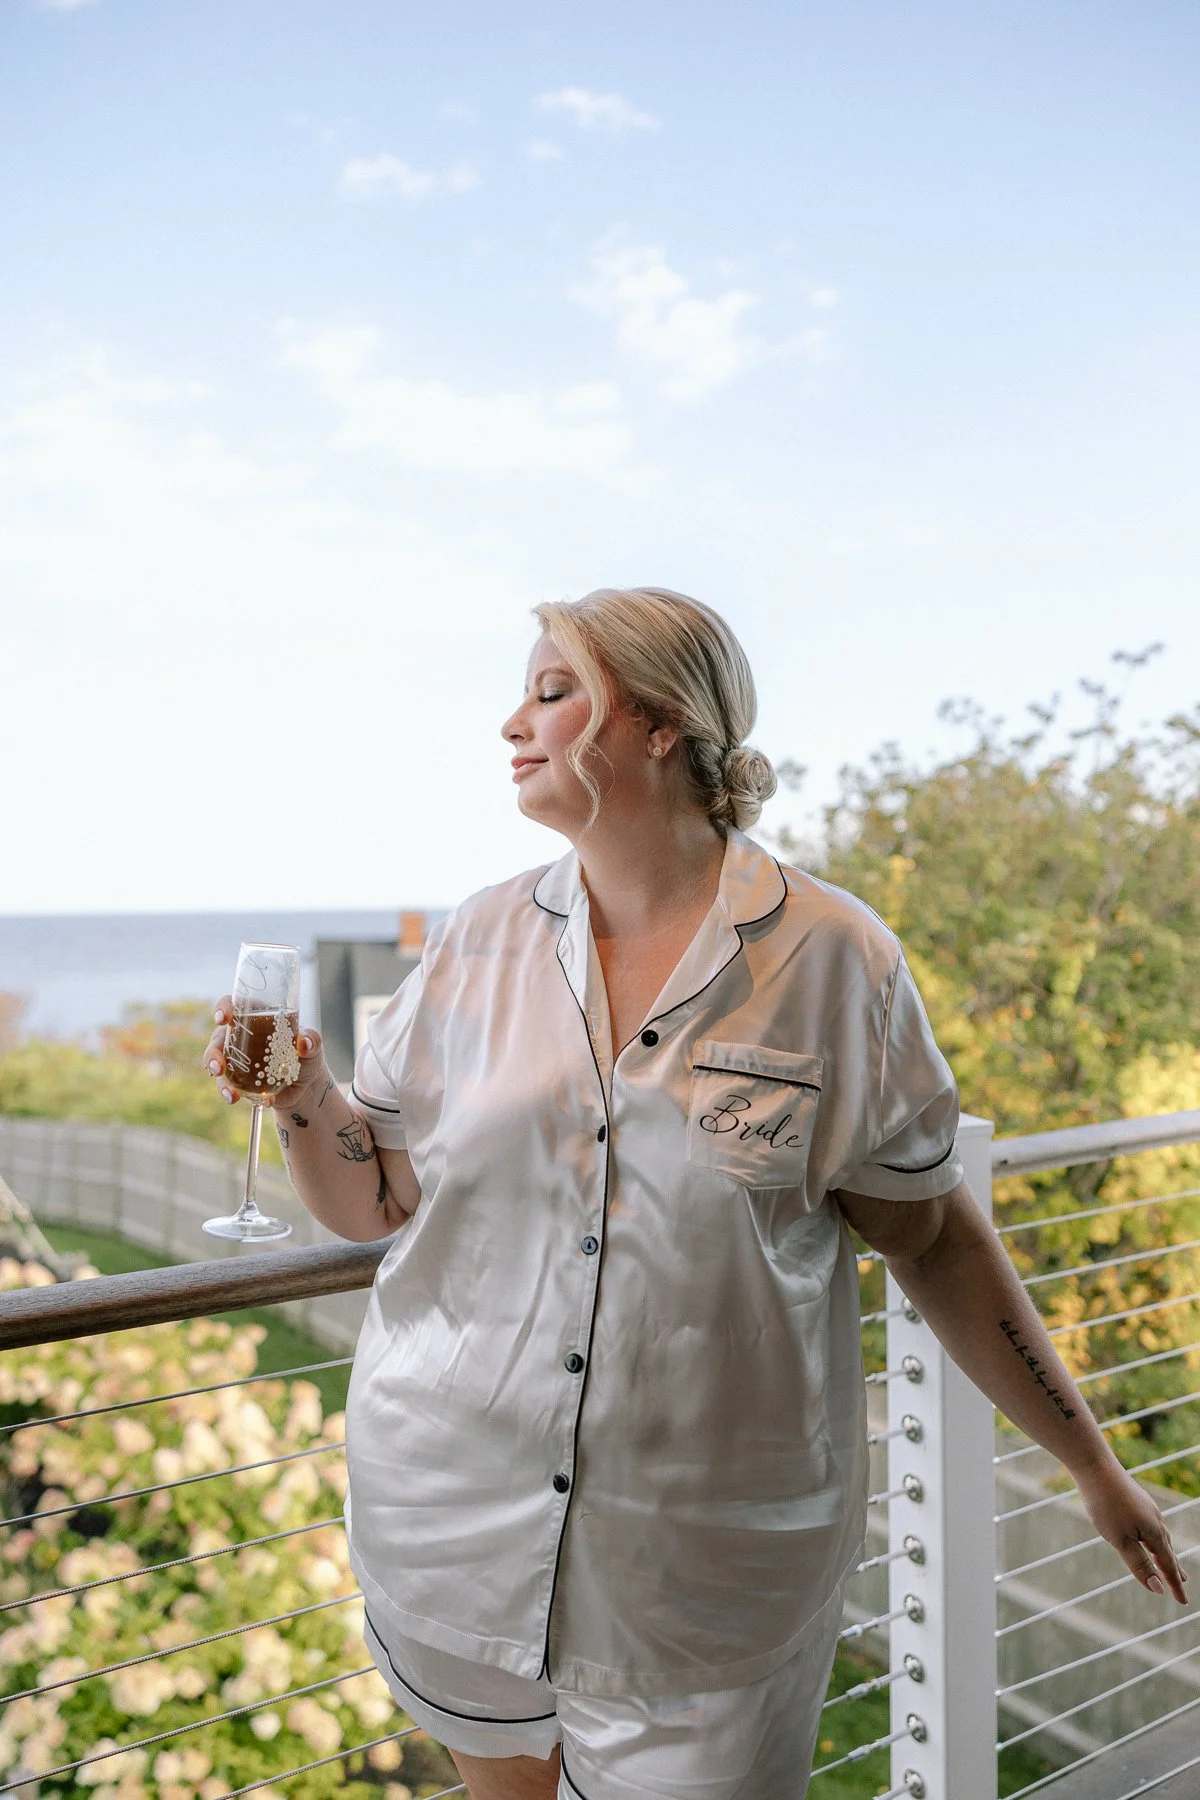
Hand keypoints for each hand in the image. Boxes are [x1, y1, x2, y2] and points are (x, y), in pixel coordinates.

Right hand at [202, 996, 330, 1110]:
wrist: (307, 1086)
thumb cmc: (308, 1056)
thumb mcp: (314, 1046)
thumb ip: (312, 1040)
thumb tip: (304, 1043)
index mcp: (256, 1018)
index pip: (233, 1006)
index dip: (223, 1009)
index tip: (223, 1018)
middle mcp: (240, 1037)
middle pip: (217, 1039)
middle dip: (213, 1053)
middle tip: (218, 1067)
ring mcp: (237, 1061)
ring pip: (217, 1066)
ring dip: (220, 1081)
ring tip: (231, 1094)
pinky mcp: (238, 1081)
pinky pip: (229, 1087)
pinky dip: (236, 1094)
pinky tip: (259, 1101)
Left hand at [1076, 1455, 1189, 1604]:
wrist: (1095, 1464)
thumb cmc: (1106, 1504)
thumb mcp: (1120, 1540)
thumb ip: (1139, 1564)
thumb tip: (1159, 1588)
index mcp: (1154, 1532)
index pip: (1168, 1565)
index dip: (1174, 1585)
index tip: (1183, 1602)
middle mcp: (1155, 1520)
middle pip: (1167, 1550)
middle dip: (1174, 1569)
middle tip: (1182, 1583)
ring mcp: (1146, 1507)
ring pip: (1160, 1535)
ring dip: (1165, 1552)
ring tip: (1168, 1561)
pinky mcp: (1135, 1498)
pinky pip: (1150, 1523)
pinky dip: (1154, 1536)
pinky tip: (1146, 1532)